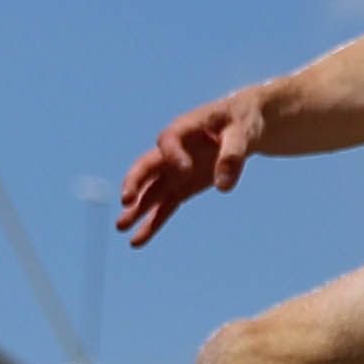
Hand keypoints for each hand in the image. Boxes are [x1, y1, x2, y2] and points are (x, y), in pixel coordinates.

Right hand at [115, 90, 265, 247]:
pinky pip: (164, 206)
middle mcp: (173, 150)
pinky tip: (137, 241)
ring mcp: (175, 171)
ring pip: (151, 191)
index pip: (169, 139)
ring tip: (120, 228)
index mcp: (185, 127)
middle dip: (135, 182)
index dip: (172, 154)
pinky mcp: (182, 187)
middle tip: (126, 199)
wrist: (243, 125)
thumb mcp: (243, 134)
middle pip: (147, 166)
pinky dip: (152, 223)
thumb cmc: (240, 122)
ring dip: (136, 209)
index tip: (184, 171)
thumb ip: (232, 156)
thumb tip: (223, 186)